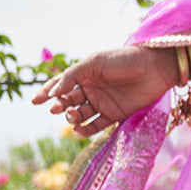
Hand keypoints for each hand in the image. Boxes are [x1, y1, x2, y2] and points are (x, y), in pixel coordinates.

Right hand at [33, 45, 177, 137]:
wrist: (155, 68)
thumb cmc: (124, 59)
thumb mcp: (94, 62)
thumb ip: (73, 76)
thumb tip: (54, 93)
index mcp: (84, 74)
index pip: (61, 85)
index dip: (47, 93)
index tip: (35, 101)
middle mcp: (91, 89)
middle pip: (68, 101)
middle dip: (60, 106)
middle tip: (57, 108)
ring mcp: (103, 103)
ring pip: (80, 115)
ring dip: (72, 118)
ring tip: (71, 116)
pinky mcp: (115, 115)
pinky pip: (96, 126)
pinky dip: (85, 130)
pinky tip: (79, 129)